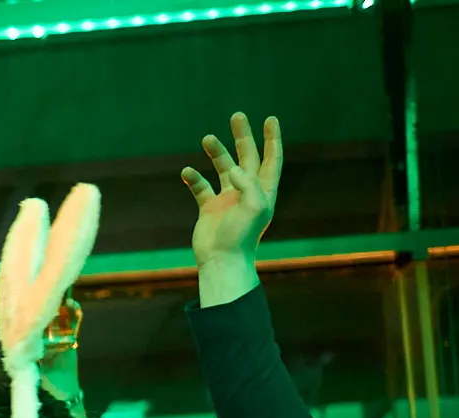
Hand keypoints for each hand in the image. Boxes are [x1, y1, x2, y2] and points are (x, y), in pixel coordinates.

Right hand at [182, 112, 281, 306]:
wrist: (221, 260)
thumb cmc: (242, 237)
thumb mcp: (254, 208)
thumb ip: (248, 184)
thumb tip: (234, 169)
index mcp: (263, 191)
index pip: (271, 159)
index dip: (272, 139)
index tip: (270, 119)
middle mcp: (247, 191)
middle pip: (247, 157)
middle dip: (243, 137)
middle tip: (237, 116)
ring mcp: (227, 199)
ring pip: (223, 168)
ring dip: (216, 152)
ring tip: (207, 138)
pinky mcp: (209, 208)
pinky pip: (201, 187)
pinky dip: (193, 178)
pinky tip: (187, 172)